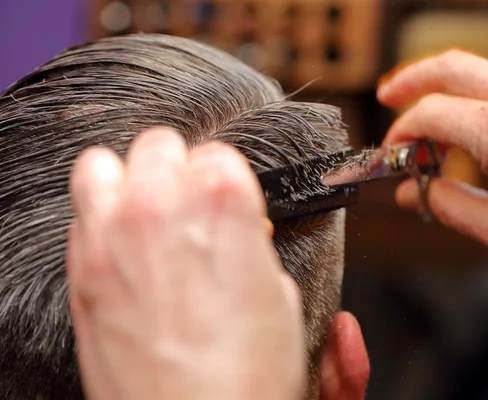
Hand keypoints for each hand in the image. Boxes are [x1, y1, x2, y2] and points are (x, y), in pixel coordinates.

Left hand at [67, 128, 304, 399]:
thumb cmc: (245, 375)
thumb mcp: (278, 294)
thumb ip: (249, 245)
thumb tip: (235, 233)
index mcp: (222, 201)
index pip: (217, 151)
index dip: (227, 179)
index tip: (228, 200)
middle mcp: (160, 206)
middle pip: (158, 144)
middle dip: (178, 167)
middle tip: (190, 201)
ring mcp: (111, 236)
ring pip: (101, 164)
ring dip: (128, 180)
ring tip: (147, 210)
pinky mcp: (81, 272)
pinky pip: (81, 216)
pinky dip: (101, 219)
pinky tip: (124, 247)